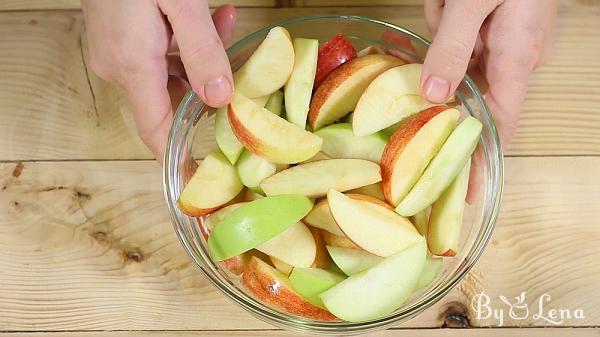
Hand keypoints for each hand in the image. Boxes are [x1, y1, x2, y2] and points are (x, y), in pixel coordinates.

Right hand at [81, 0, 235, 161]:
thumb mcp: (181, 2)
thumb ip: (202, 49)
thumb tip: (220, 98)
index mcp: (133, 65)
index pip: (155, 130)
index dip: (176, 156)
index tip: (197, 176)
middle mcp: (119, 66)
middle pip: (175, 95)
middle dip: (209, 78)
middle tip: (232, 45)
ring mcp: (116, 52)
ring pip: (170, 71)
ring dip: (200, 53)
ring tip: (223, 19)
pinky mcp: (117, 39)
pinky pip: (157, 54)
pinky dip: (182, 41)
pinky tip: (203, 17)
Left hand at [421, 0, 556, 147]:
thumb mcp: (471, 3)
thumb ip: (451, 48)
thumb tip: (433, 94)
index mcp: (518, 55)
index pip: (501, 119)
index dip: (482, 151)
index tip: (468, 183)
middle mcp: (517, 54)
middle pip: (465, 81)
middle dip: (442, 57)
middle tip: (439, 20)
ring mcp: (510, 39)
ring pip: (458, 54)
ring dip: (442, 27)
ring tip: (448, 1)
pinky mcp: (502, 25)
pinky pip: (463, 34)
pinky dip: (448, 17)